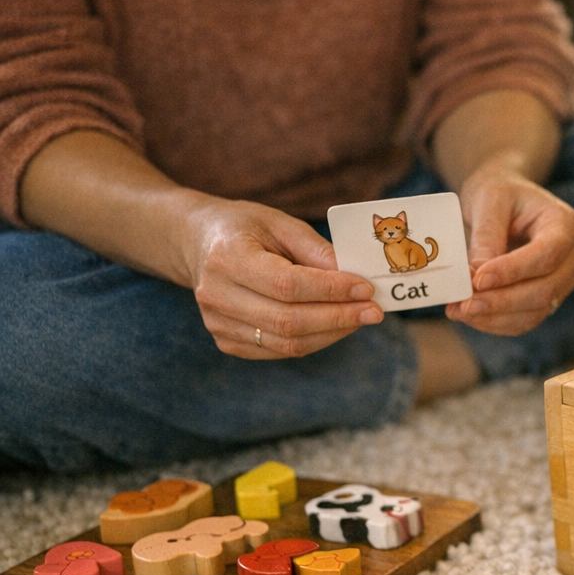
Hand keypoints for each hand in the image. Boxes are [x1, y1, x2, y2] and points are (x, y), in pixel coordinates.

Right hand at [183, 200, 380, 358]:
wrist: (198, 244)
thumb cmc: (245, 229)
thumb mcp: (281, 223)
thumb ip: (317, 250)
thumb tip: (355, 278)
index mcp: (227, 257)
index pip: (287, 285)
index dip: (331, 290)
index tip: (366, 289)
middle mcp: (216, 294)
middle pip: (288, 320)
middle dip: (339, 318)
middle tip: (374, 311)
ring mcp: (218, 323)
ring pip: (288, 343)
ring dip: (332, 333)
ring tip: (360, 317)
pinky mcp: (226, 341)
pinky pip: (280, 350)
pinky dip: (315, 340)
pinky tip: (336, 325)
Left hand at [445, 154, 573, 335]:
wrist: (507, 200)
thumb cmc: (500, 193)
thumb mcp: (489, 200)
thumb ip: (487, 236)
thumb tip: (478, 276)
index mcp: (566, 224)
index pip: (546, 255)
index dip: (513, 271)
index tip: (477, 279)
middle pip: (545, 289)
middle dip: (501, 301)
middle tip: (462, 304)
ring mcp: (563, 280)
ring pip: (535, 311)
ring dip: (495, 317)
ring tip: (457, 310)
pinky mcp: (547, 298)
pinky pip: (525, 320)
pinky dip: (496, 322)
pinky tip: (468, 315)